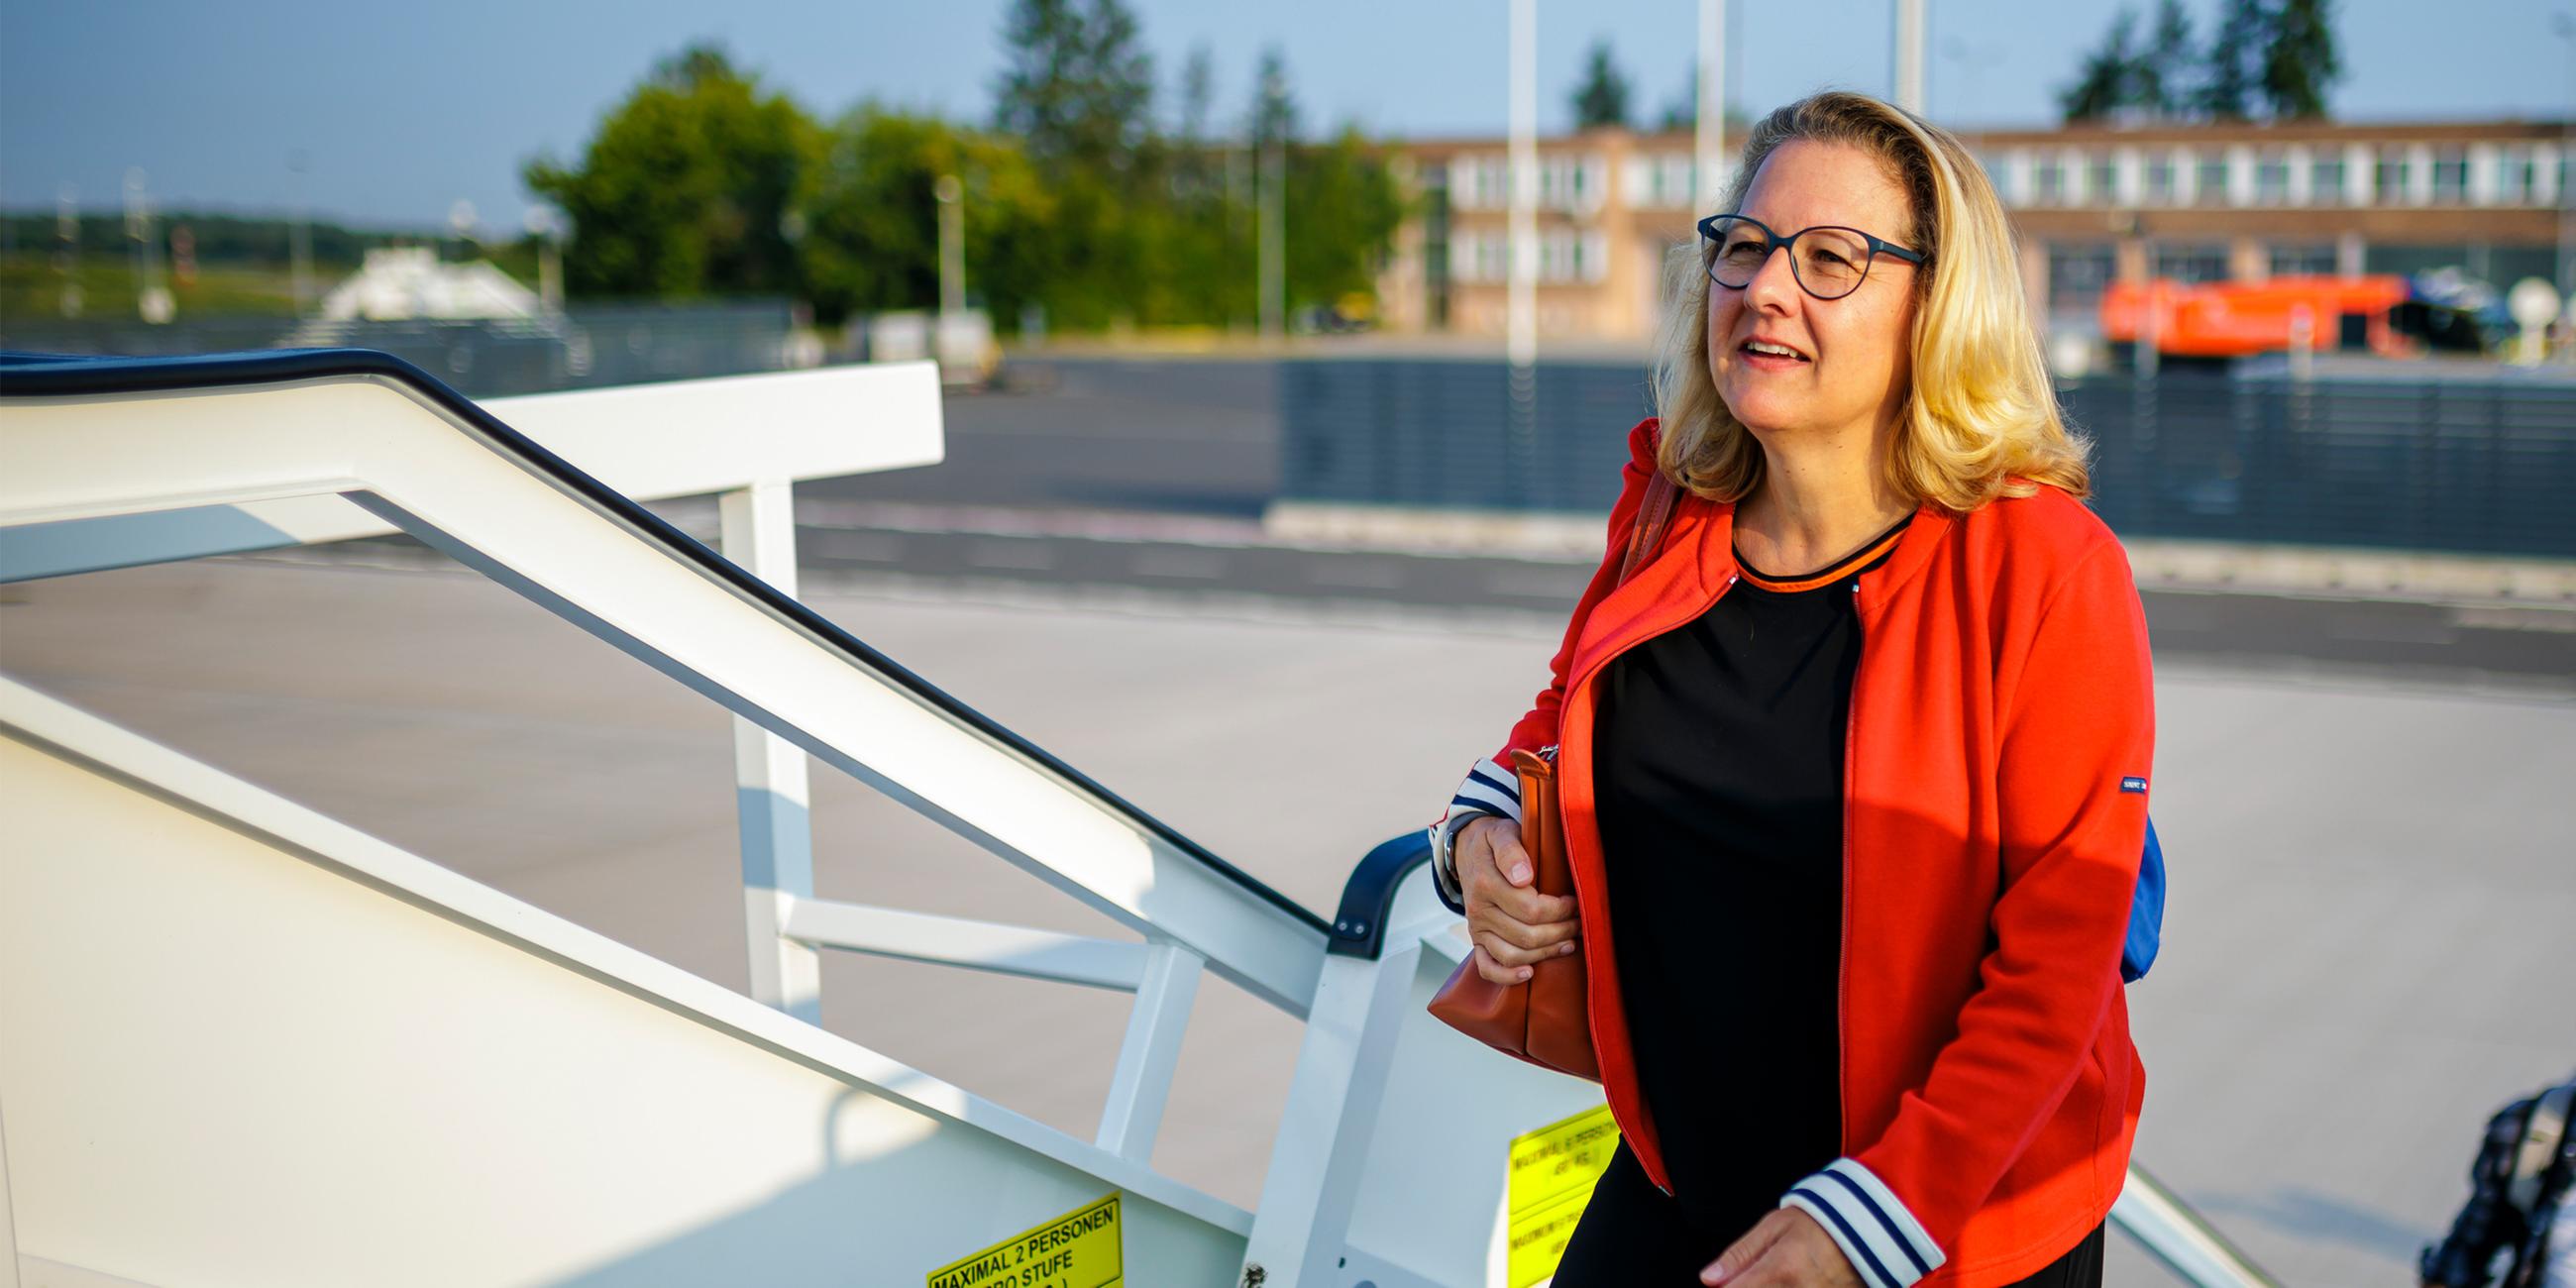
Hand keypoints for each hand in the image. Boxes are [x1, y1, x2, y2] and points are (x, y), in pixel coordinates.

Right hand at [1454, 815, 1580, 984]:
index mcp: (1486, 884)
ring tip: (1568, 942)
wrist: (1468, 849)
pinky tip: (1529, 973)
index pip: (1531, 909)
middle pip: (1527, 935)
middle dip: (1561, 931)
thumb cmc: (1493, 842)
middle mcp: (1480, 910)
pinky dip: (1507, 976)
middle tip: (1580, 922)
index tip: (1576, 902)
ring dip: (1546, 952)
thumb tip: (1523, 877)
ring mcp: (1477, 929)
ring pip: (1513, 954)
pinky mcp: (1477, 940)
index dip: (1560, 910)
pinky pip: (1487, 968)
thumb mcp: (1501, 833)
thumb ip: (1511, 851)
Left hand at [1701, 1208, 1862, 1286]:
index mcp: (1781, 1269)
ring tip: (1782, 1273)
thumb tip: (1709, 1278)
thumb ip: (1739, 1255)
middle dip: (1750, 1285)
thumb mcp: (1772, 1227)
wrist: (1865, 1227)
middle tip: (1762, 1272)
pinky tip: (1792, 1281)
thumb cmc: (1817, 1223)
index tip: (1724, 1283)